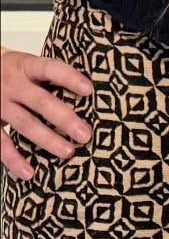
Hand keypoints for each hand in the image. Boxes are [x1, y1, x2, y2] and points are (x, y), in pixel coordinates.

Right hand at [0, 46, 93, 180]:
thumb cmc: (14, 72)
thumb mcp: (27, 66)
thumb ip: (49, 78)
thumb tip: (88, 94)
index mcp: (26, 66)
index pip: (49, 69)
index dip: (69, 78)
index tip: (89, 90)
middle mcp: (13, 84)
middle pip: (41, 101)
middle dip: (64, 119)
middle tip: (85, 135)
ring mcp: (0, 104)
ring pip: (25, 123)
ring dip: (48, 140)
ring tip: (68, 152)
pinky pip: (1, 143)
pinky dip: (14, 160)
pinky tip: (29, 173)